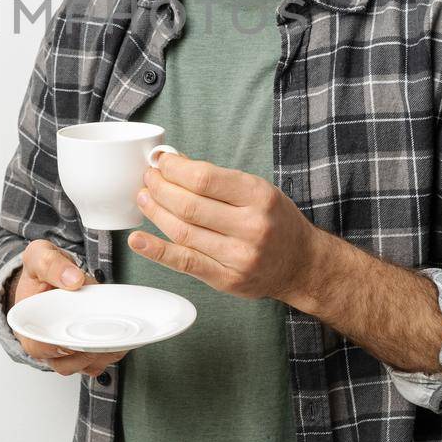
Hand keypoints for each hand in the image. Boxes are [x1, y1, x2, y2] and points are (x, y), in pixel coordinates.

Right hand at [9, 239, 129, 377]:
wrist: (54, 274)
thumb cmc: (43, 270)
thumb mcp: (39, 255)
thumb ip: (51, 264)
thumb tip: (73, 280)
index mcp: (28, 326)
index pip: (38, 348)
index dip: (56, 349)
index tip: (74, 339)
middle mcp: (45, 344)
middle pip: (64, 364)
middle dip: (87, 354)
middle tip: (105, 338)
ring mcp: (64, 350)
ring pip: (83, 366)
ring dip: (102, 357)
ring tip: (117, 339)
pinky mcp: (81, 350)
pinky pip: (96, 363)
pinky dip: (109, 355)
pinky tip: (121, 341)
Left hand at [130, 150, 320, 304]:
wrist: (302, 264)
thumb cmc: (276, 221)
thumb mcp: (258, 191)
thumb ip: (219, 180)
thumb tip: (175, 163)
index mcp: (259, 197)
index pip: (204, 178)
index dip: (174, 169)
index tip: (161, 162)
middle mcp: (251, 227)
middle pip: (189, 205)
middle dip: (160, 187)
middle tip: (148, 178)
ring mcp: (239, 256)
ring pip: (182, 232)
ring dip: (155, 212)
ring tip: (144, 198)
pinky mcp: (227, 279)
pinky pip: (185, 263)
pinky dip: (157, 251)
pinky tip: (139, 240)